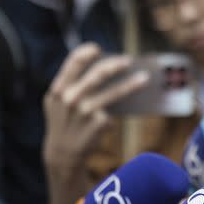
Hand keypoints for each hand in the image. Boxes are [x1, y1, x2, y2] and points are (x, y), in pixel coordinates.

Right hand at [43, 43, 146, 203]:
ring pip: (113, 94)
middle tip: (128, 60)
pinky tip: (108, 123)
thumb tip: (103, 64)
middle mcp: (69, 99)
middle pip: (97, 75)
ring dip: (131, 85)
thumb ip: (71, 83)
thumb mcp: (58, 101)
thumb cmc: (65, 122)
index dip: (85, 53)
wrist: (61, 154)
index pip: (72, 63)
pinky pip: (112, 114)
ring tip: (145, 79)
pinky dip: (114, 116)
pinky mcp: (97, 125)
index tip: (97, 48)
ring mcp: (84, 113)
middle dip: (114, 65)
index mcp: (58, 89)